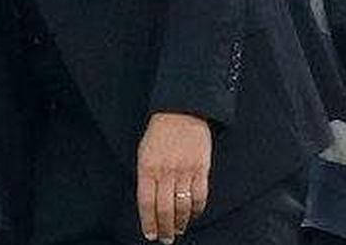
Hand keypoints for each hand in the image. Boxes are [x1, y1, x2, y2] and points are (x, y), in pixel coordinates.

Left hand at [136, 112, 210, 242]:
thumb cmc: (159, 134)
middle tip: (165, 239)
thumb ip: (146, 176)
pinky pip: (200, 197)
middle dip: (164, 228)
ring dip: (180, 223)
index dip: (148, 221)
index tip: (150, 234)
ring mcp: (184, 171)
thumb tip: (149, 203)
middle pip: (164, 208)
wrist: (181, 112)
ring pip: (183, 206)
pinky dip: (196, 211)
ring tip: (178, 230)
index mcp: (147, 167)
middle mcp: (165, 171)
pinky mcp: (201, 169)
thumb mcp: (144, 152)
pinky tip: (192, 216)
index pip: (146, 202)